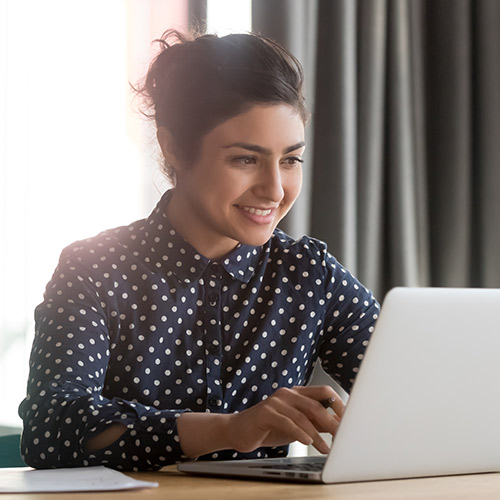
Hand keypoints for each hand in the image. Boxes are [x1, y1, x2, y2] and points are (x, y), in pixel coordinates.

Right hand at [228, 385, 344, 454]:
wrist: (239, 430)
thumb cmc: (269, 427)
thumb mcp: (296, 424)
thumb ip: (314, 422)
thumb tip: (338, 425)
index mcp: (297, 393)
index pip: (324, 392)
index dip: (339, 405)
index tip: (350, 421)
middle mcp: (288, 393)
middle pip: (316, 404)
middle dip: (332, 422)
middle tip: (342, 437)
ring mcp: (276, 401)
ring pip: (303, 416)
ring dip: (317, 435)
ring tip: (325, 449)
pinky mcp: (266, 412)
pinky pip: (287, 422)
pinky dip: (299, 433)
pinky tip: (307, 442)